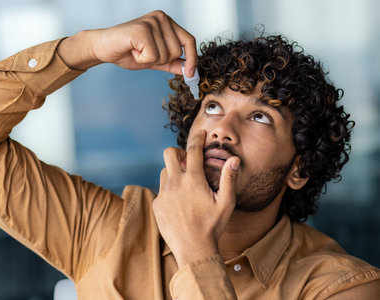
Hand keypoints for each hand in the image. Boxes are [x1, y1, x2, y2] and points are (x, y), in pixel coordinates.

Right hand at [58, 10, 196, 75]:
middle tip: (143, 52)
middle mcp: (162, 18)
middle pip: (177, 51)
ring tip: (136, 50)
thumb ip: (172, 63)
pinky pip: (153, 56)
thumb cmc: (127, 51)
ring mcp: (152, 22)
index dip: (193, 58)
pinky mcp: (143, 29)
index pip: (189, 40)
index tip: (191, 73)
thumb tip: (189, 70)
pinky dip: (142, 59)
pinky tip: (132, 50)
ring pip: (165, 55)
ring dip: (149, 59)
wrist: (103, 48)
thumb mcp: (154, 59)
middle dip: (160, 60)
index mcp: (167, 22)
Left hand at [152, 130, 239, 267]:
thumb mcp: (226, 203)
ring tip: (185, 184)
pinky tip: (179, 202)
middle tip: (187, 162)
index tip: (200, 134)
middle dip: (178, 152)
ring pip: (164, 171)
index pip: (192, 150)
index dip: (197, 138)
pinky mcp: (157, 204)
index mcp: (193, 180)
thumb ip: (229, 179)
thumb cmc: (212, 226)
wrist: (193, 249)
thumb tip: (234, 160)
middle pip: (169, 153)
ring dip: (173, 172)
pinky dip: (169, 190)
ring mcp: (164, 194)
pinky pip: (161, 189)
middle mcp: (175, 183)